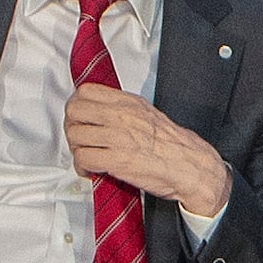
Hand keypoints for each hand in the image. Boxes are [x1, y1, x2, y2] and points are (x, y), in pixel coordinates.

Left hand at [62, 85, 232, 225]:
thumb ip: (124, 109)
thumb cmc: (174, 146)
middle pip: (74, 111)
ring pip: (75, 135)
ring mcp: (118, 137)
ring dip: (75, 149)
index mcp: (129, 102)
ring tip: (84, 156)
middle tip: (77, 138)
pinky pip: (83, 158)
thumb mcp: (148, 114)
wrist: (190, 167)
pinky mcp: (116, 160)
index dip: (76, 105)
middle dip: (71, 126)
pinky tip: (90, 170)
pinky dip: (81, 167)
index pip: (86, 91)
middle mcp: (122, 116)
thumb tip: (101, 110)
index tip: (78, 117)